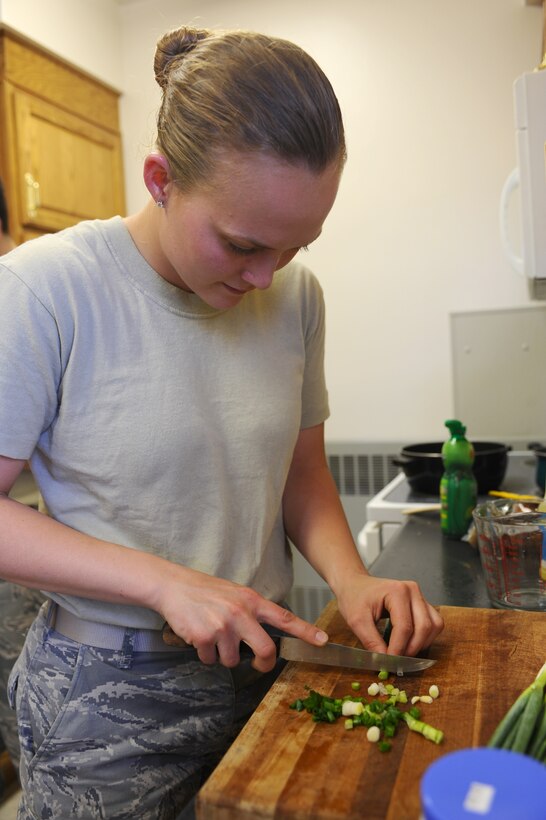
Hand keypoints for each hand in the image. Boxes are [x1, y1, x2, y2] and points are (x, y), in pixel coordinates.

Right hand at [157, 566, 327, 671]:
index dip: (305, 630)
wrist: (173, 586)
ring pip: (232, 660)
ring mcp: (223, 626)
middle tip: (259, 664)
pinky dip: (204, 654)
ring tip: (212, 636)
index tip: (322, 641)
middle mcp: (240, 613)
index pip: (284, 617)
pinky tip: (198, 636)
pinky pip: (210, 659)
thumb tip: (264, 633)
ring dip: (223, 656)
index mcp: (251, 600)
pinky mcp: (205, 637)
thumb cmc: (204, 591)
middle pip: (265, 649)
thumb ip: (250, 611)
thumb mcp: (234, 593)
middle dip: (264, 663)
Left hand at [335, 573, 443, 656]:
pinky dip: (425, 638)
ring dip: (421, 644)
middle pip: (424, 627)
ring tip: (402, 651)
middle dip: (411, 649)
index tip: (389, 663)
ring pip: (434, 626)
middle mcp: (413, 591)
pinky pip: (434, 624)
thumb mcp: (356, 621)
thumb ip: (371, 642)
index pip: (404, 627)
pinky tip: (409, 643)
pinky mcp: (422, 604)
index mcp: (397, 591)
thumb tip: (385, 662)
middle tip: (396, 661)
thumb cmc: (354, 598)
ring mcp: (420, 596)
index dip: (398, 649)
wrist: (355, 584)